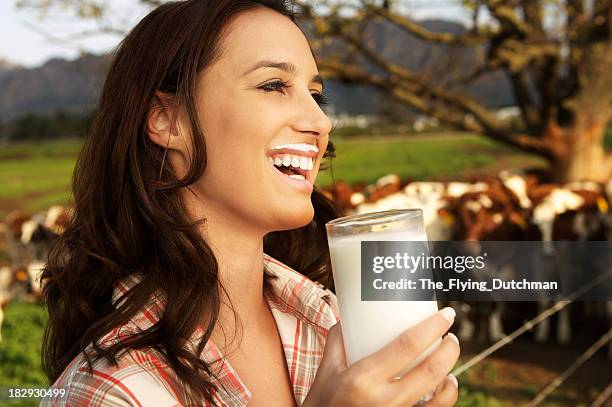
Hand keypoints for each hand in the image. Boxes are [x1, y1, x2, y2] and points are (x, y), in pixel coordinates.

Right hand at [303, 307, 459, 406]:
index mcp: (363, 379)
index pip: (407, 346)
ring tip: (449, 356)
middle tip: (450, 334)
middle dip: (449, 348)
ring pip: (440, 393)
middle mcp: (384, 400)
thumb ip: (337, 342)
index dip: (433, 327)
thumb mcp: (325, 373)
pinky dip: (447, 395)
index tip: (447, 314)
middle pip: (432, 369)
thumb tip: (348, 318)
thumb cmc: (322, 406)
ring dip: (451, 371)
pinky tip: (446, 384)